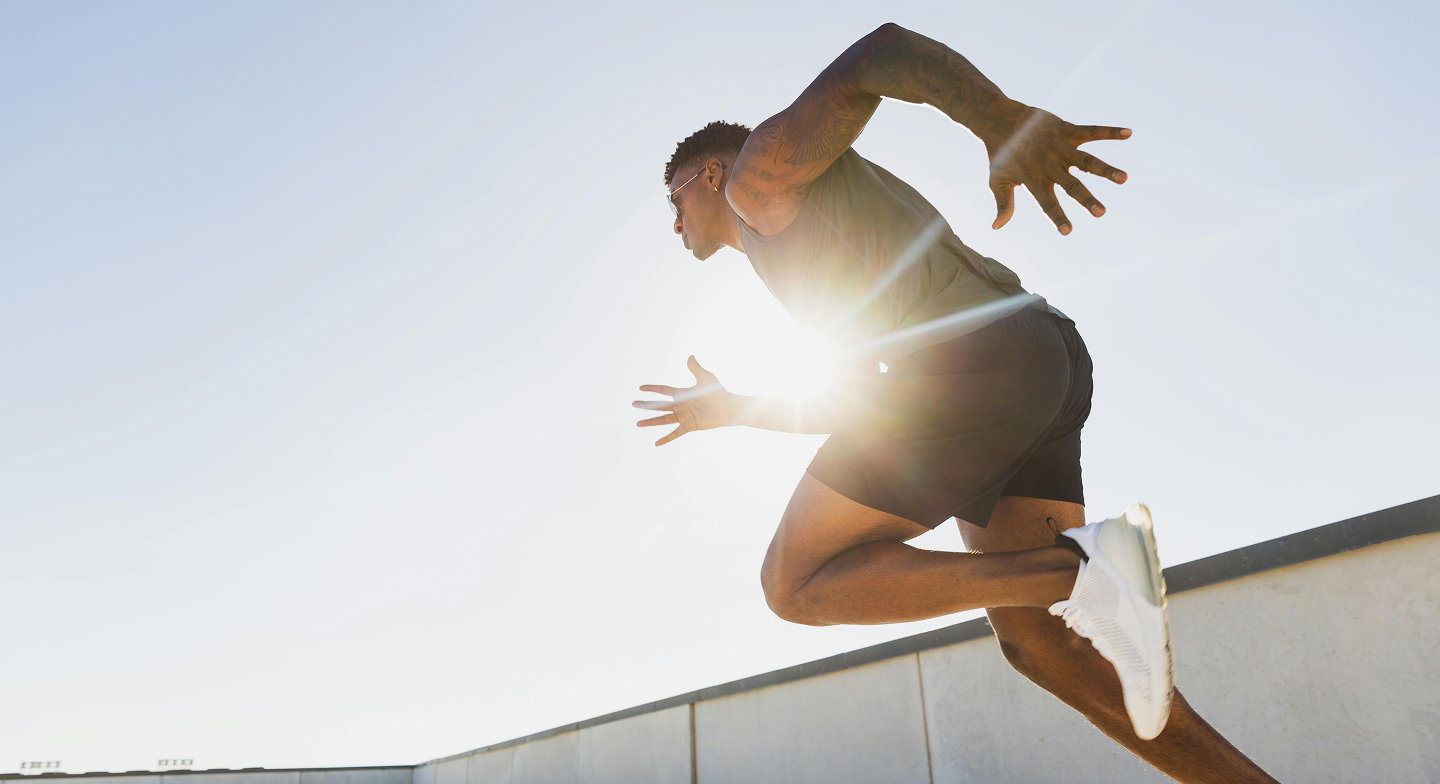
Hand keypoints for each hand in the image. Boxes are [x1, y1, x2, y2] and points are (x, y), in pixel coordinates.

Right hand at [632, 356, 733, 445]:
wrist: (729, 407)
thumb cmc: (718, 392)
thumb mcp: (706, 378)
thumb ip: (695, 368)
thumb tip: (690, 356)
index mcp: (682, 394)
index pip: (663, 390)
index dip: (652, 389)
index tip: (640, 388)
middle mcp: (680, 405)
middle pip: (659, 406)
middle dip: (646, 405)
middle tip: (633, 404)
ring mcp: (684, 416)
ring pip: (663, 420)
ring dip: (650, 422)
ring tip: (638, 423)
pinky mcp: (689, 426)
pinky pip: (675, 433)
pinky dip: (666, 438)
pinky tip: (656, 443)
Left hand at [979, 98, 1130, 234]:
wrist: (1000, 119)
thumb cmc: (1001, 154)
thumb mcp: (998, 180)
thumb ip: (1003, 204)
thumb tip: (996, 227)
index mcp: (1033, 179)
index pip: (1046, 202)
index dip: (1056, 216)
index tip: (1067, 232)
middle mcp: (1049, 164)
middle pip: (1070, 184)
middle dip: (1086, 199)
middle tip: (1101, 212)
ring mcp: (1059, 146)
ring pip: (1086, 160)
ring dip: (1105, 169)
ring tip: (1123, 178)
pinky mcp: (1066, 130)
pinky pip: (1091, 130)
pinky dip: (1110, 132)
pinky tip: (1128, 133)